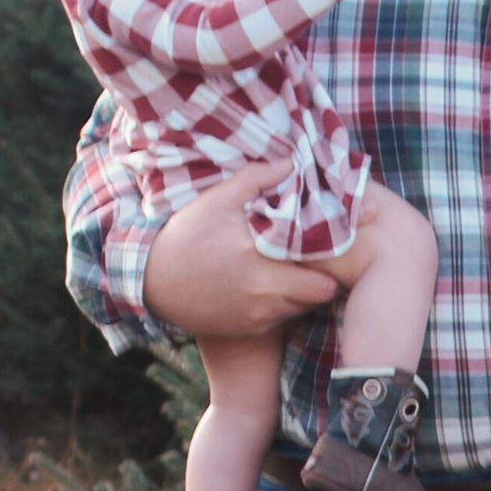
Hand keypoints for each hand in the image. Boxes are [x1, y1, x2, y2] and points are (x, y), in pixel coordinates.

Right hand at [144, 161, 367, 336]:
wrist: (151, 283)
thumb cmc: (185, 236)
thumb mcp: (216, 200)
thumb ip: (257, 179)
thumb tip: (292, 162)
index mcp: (259, 260)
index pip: (322, 271)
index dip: (336, 254)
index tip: (338, 238)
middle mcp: (263, 294)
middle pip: (322, 292)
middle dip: (327, 274)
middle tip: (323, 254)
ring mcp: (258, 316)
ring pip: (305, 306)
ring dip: (307, 288)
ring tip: (299, 265)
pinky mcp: (252, 329)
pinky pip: (284, 317)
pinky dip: (286, 301)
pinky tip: (275, 282)